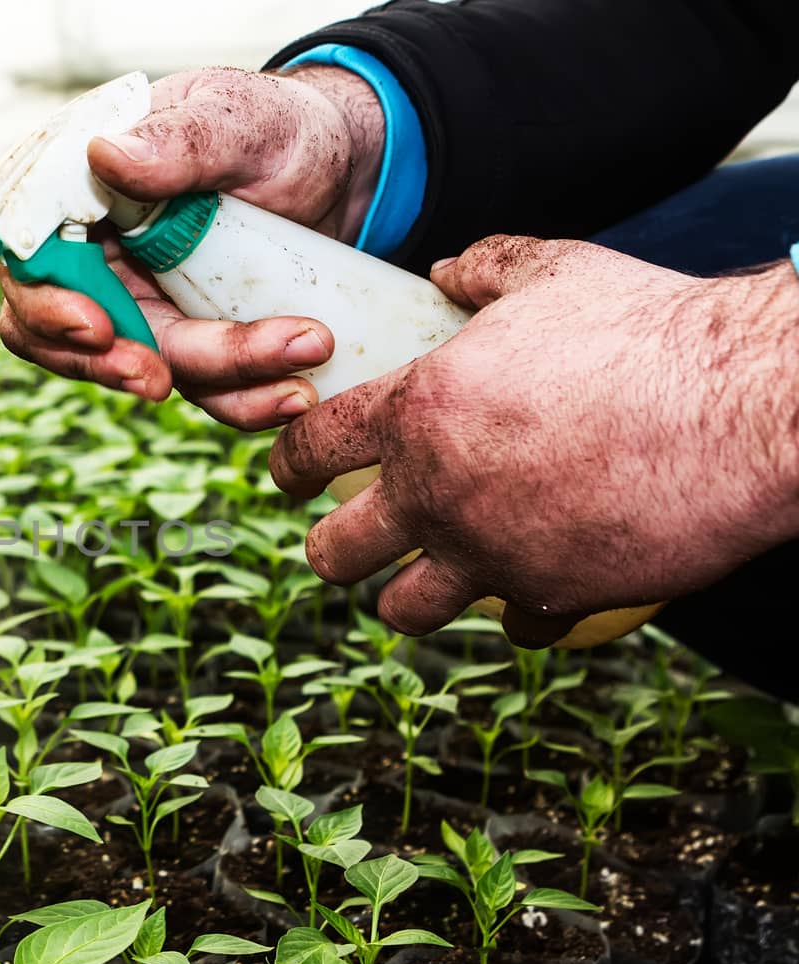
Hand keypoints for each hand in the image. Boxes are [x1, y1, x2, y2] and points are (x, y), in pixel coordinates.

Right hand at [0, 65, 385, 426]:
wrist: (340, 172)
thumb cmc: (277, 128)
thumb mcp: (237, 121)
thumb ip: (178, 139)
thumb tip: (103, 154)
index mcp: (77, 187)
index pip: (28, 254)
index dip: (46, 301)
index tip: (93, 328)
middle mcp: (93, 252)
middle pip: (59, 329)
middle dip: (110, 363)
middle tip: (159, 382)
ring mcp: (137, 302)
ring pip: (135, 365)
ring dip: (206, 381)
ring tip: (284, 380)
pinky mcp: (185, 340)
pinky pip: (197, 386)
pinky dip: (244, 399)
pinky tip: (297, 393)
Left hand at [268, 235, 798, 645]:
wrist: (747, 407)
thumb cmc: (649, 331)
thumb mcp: (556, 273)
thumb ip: (487, 269)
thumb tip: (448, 269)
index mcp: (417, 412)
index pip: (307, 449)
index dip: (286, 463)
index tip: (290, 474)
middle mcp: (436, 494)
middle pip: (334, 554)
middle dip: (333, 548)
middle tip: (350, 536)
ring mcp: (490, 554)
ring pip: (404, 611)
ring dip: (406, 595)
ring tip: (422, 576)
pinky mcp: (553, 596)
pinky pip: (511, 627)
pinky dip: (516, 610)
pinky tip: (531, 581)